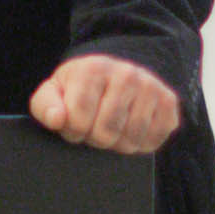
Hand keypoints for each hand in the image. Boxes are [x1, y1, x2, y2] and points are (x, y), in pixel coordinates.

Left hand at [29, 55, 177, 154]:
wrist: (116, 71)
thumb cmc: (79, 87)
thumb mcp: (54, 91)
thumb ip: (45, 106)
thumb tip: (57, 119)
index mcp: (93, 69)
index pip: (78, 120)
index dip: (72, 131)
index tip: (72, 123)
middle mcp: (127, 74)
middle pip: (106, 133)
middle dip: (95, 138)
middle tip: (92, 127)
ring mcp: (151, 87)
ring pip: (131, 140)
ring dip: (117, 144)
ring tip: (110, 128)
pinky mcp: (169, 103)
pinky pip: (154, 141)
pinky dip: (139, 144)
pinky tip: (129, 130)